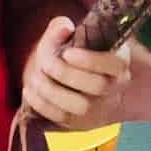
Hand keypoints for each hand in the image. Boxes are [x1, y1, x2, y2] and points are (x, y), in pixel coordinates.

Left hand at [23, 18, 144, 132]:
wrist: (76, 81)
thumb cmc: (74, 54)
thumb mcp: (70, 36)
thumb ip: (62, 27)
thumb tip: (64, 27)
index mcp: (119, 64)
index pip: (114, 64)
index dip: (90, 60)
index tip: (67, 53)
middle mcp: (114, 90)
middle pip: (97, 86)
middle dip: (66, 73)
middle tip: (45, 63)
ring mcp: (99, 110)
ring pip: (80, 106)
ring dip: (51, 90)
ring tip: (36, 77)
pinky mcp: (80, 124)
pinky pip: (63, 119)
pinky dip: (42, 104)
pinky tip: (30, 90)